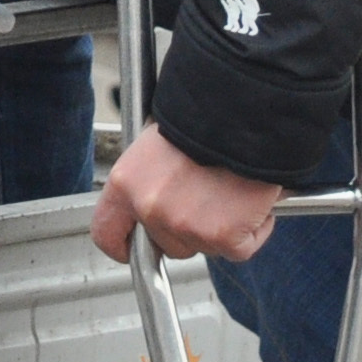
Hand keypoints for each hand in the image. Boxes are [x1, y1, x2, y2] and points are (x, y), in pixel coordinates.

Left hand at [89, 125, 283, 263]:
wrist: (245, 113)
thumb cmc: (205, 120)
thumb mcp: (154, 144)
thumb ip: (146, 183)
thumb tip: (150, 209)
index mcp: (125, 184)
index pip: (107, 233)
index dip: (123, 244)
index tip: (133, 248)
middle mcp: (150, 209)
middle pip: (167, 245)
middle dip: (187, 231)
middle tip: (207, 200)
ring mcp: (186, 226)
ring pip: (204, 247)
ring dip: (221, 228)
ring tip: (232, 191)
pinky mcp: (222, 237)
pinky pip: (239, 249)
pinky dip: (253, 230)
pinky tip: (254, 202)